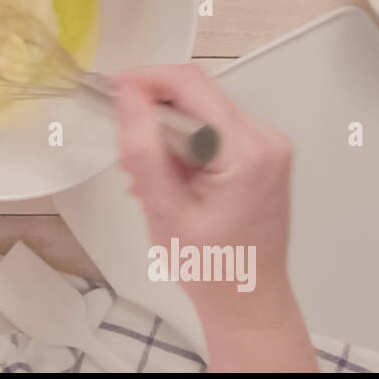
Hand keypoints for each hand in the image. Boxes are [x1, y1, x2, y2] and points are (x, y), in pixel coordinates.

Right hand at [114, 64, 315, 371]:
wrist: (248, 298)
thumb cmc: (212, 269)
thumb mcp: (164, 212)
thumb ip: (144, 151)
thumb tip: (128, 97)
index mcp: (247, 153)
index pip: (191, 85)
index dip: (146, 80)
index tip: (111, 91)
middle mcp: (266, 140)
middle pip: (197, 92)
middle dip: (152, 111)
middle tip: (125, 149)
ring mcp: (267, 145)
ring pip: (201, 109)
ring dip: (165, 131)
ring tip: (148, 177)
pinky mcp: (261, 153)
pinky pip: (212, 127)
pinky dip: (182, 143)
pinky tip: (171, 179)